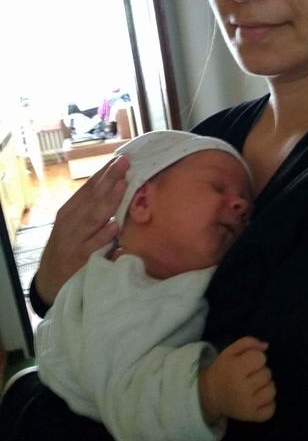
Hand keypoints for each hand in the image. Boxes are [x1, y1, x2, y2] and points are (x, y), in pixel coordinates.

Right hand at [35, 155, 128, 304]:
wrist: (50, 282)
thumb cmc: (67, 248)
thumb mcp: (73, 226)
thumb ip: (90, 210)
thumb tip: (115, 187)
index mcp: (68, 212)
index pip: (88, 189)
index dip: (104, 173)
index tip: (119, 158)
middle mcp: (69, 223)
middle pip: (91, 198)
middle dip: (108, 179)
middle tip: (124, 163)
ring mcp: (74, 242)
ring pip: (93, 218)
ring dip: (109, 201)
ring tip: (123, 185)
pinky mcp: (79, 260)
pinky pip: (93, 246)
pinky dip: (103, 236)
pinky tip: (115, 225)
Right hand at [199, 336, 275, 424]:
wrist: (210, 395)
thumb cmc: (223, 370)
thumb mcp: (230, 352)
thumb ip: (247, 342)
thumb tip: (266, 346)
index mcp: (235, 369)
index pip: (260, 357)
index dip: (255, 357)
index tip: (247, 362)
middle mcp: (242, 388)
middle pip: (267, 373)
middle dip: (260, 371)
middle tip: (249, 375)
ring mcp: (248, 404)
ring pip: (272, 390)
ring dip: (266, 386)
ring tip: (255, 386)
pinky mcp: (251, 416)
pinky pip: (271, 409)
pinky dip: (269, 403)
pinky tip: (258, 398)